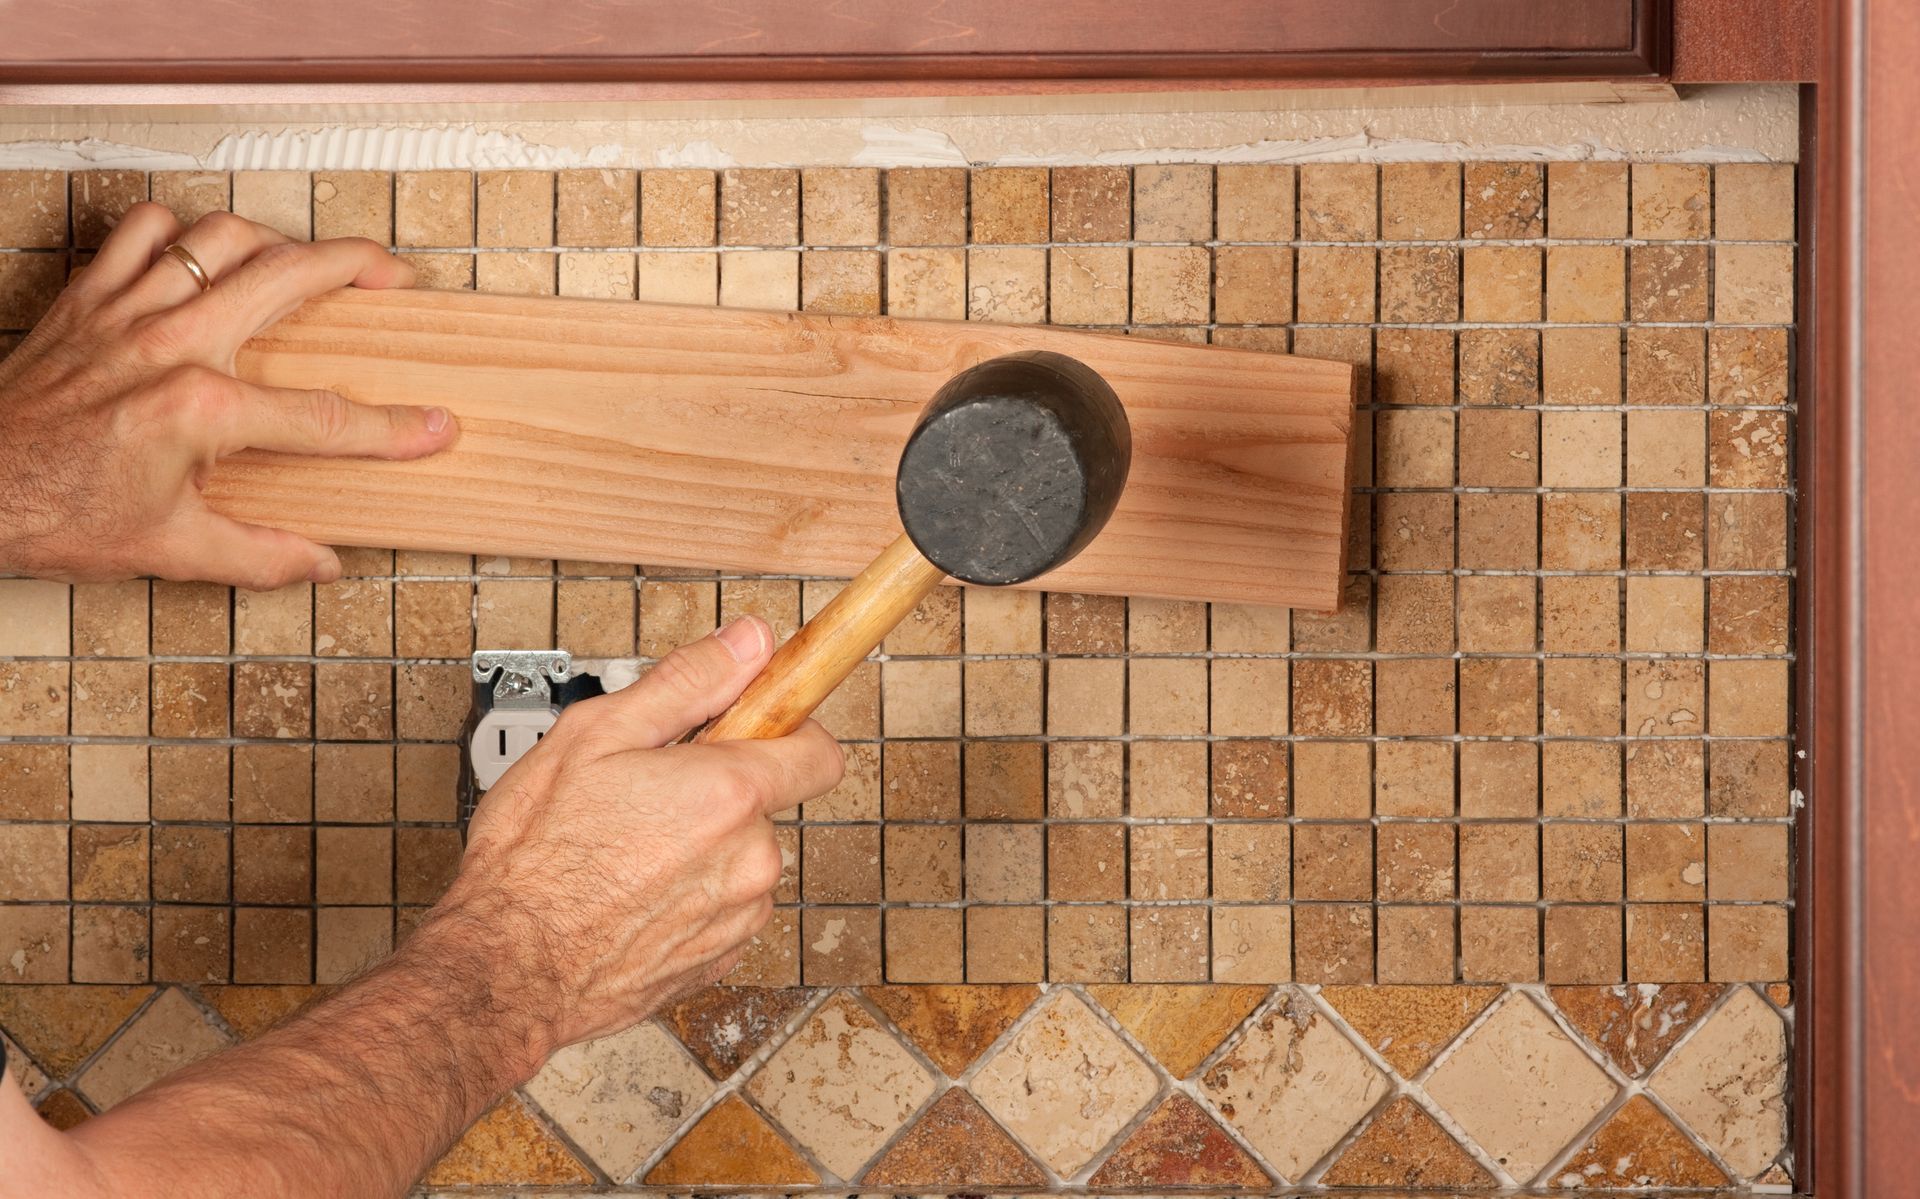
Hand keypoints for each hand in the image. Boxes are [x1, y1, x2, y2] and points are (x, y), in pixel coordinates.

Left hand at [0, 203, 456, 588]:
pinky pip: (143, 230)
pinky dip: (180, 229)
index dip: (390, 427)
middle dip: (355, 266)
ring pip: (222, 235)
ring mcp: (127, 309)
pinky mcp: (88, 296)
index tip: (434, 427)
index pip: (322, 418)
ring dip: (276, 239)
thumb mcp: (167, 549)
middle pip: (287, 277)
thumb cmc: (49, 512)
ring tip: (307, 257)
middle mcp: (170, 343)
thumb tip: (319, 563)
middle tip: (393, 274)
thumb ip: (258, 554)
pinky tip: (204, 252)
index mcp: (199, 409)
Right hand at [421, 616, 843, 1054]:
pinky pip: (722, 907)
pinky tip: (630, 893)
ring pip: (740, 857)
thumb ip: (687, 682)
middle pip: (764, 802)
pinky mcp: (720, 958)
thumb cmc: (534, 860)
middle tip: (645, 793)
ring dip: (699, 849)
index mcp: (729, 793)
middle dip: (716, 790)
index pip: (818, 750)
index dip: (786, 728)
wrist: (505, 971)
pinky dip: (687, 896)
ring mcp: (738, 915)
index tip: (753, 724)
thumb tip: (749, 643)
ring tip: (626, 850)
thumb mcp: (594, 736)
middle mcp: (750, 859)